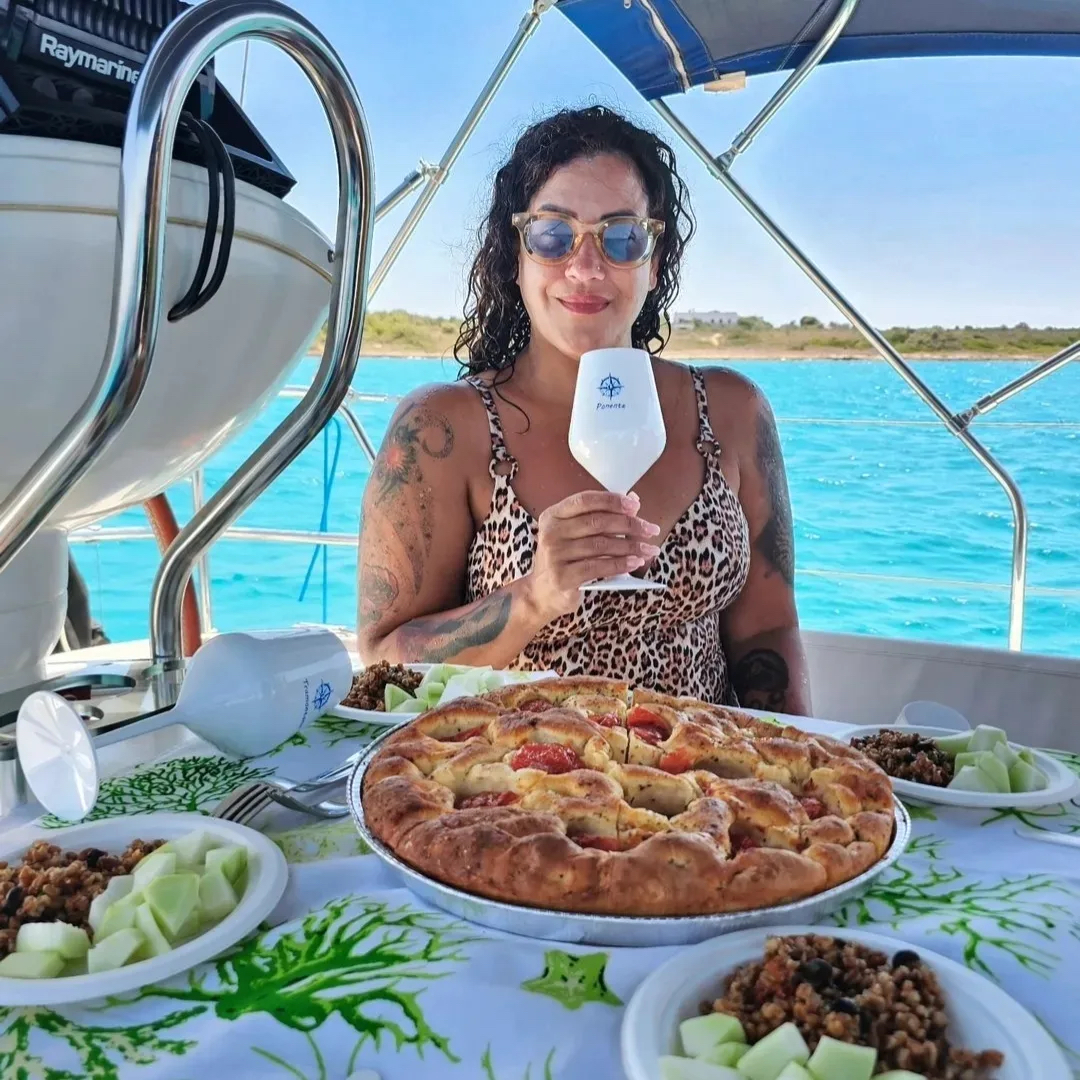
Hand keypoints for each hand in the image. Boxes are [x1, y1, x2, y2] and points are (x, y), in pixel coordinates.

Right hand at [524, 491, 660, 620]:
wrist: (542, 594)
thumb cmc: (565, 560)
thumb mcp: (576, 536)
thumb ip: (600, 518)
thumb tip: (634, 502)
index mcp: (553, 516)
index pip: (585, 500)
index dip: (612, 501)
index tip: (635, 505)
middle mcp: (551, 533)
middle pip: (597, 522)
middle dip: (629, 525)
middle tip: (651, 529)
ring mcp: (555, 555)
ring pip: (601, 545)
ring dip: (631, 547)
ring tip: (649, 549)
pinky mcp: (563, 577)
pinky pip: (598, 567)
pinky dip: (620, 564)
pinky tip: (635, 563)